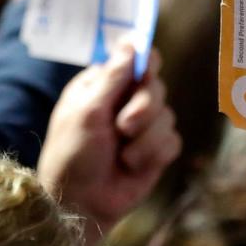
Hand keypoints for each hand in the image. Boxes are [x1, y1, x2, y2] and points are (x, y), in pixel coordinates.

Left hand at [37, 46, 180, 245]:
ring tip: (123, 156)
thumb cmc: (72, 155)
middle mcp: (125, 102)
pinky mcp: (156, 151)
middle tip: (124, 126)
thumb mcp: (87, 112)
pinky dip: (154, 154)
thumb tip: (131, 41)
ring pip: (168, 115)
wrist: (81, 204)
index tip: (147, 70)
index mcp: (104, 86)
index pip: (136, 60)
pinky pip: (172, 140)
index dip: (146, 63)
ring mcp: (142, 128)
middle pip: (157, 87)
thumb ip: (112, 77)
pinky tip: (134, 166)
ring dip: (146, 138)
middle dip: (144, 108)